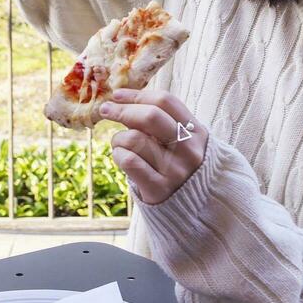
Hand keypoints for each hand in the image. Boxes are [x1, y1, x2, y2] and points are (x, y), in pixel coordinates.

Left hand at [101, 89, 205, 204]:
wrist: (196, 208)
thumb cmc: (180, 166)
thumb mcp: (183, 141)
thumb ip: (161, 122)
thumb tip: (121, 101)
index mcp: (197, 131)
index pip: (166, 102)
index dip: (137, 95)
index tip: (118, 95)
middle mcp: (189, 150)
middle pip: (150, 117)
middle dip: (122, 109)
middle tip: (105, 109)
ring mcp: (175, 170)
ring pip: (134, 139)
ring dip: (118, 138)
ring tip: (119, 143)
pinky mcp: (159, 189)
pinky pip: (129, 161)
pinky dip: (118, 154)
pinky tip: (120, 156)